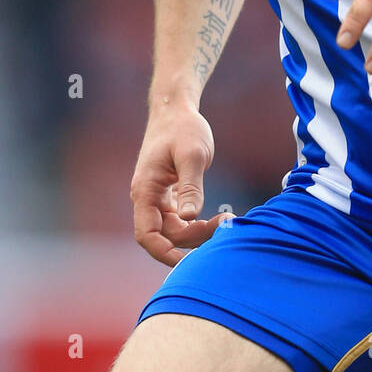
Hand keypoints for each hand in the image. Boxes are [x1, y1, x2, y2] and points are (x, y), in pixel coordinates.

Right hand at [130, 103, 222, 266]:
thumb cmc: (183, 128)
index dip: (163, 252)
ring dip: (197, 231)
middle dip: (193, 238)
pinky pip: (180, 219)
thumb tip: (191, 217)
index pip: (146, 234)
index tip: (187, 262)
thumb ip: (191, 186)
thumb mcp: (192, 154)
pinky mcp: (169, 194)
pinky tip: (217, 216)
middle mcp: (147, 197)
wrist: (176, 109)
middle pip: (165, 234)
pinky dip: (196, 222)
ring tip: (226, 219)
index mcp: (145, 190)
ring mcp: (158, 197)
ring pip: (174, 228)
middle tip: (224, 224)